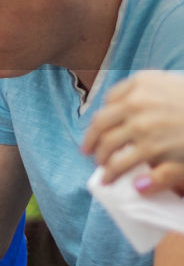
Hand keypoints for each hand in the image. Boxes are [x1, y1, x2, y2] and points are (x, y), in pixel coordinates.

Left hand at [83, 71, 183, 194]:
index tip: (99, 129)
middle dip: (93, 142)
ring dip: (104, 164)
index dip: (102, 118)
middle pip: (101, 125)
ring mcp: (144, 126)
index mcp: (142, 83)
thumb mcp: (174, 85)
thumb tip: (117, 105)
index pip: (109, 101)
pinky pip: (126, 164)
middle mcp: (137, 102)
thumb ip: (149, 91)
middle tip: (91, 153)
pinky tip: (121, 182)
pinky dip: (118, 174)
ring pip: (110, 148)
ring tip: (105, 173)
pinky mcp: (153, 149)